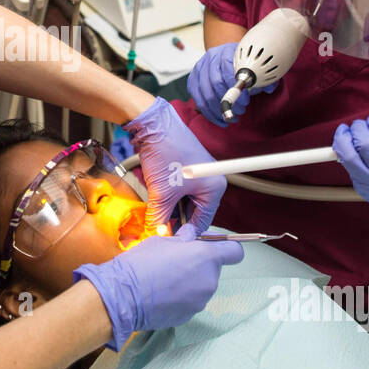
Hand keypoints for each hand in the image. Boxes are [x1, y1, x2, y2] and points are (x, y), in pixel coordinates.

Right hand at [74, 223, 244, 349]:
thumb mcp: (162, 241)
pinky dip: (181, 297)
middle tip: (175, 261)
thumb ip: (183, 239)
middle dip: (199, 265)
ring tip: (164, 279)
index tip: (212, 247)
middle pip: (214, 270)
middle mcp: (209, 280)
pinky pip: (190, 301)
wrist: (123, 295)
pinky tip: (161, 294)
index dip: (225, 248)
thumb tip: (190, 236)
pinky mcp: (189, 315)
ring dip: (190, 282)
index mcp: (206, 257)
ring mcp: (201, 300)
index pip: (235, 252)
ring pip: (202, 286)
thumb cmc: (141, 263)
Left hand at [124, 97, 223, 231]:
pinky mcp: (184, 170)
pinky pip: (177, 191)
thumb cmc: (166, 153)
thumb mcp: (161, 192)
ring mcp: (197, 175)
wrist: (154, 126)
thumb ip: (159, 217)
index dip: (185, 233)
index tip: (171, 243)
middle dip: (174, 220)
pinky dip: (167, 197)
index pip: (202, 221)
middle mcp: (209, 182)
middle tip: (159, 230)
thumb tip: (155, 234)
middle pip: (193, 212)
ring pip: (183, 202)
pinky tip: (155, 201)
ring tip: (155, 215)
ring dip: (169, 208)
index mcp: (214, 188)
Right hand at [188, 43, 277, 127]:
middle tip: (241, 110)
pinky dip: (210, 114)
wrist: (226, 56)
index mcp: (226, 51)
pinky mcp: (193, 80)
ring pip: (205, 95)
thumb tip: (269, 88)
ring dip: (220, 110)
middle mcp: (210, 58)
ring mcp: (199, 69)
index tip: (246, 100)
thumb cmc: (241, 64)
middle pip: (215, 83)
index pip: (228, 71)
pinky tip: (221, 120)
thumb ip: (263, 77)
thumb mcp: (254, 66)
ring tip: (233, 117)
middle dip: (229, 101)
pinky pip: (198, 101)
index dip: (237, 88)